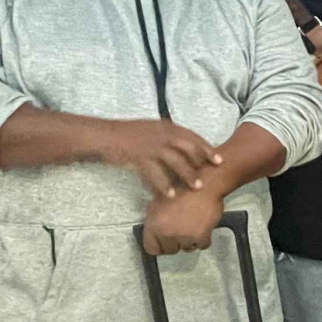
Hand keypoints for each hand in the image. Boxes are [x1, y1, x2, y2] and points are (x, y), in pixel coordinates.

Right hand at [103, 119, 221, 197]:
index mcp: (164, 126)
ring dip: (187, 174)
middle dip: (203, 159)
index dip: (206, 147)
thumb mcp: (150, 129)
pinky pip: (154, 173)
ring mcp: (150, 145)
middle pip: (187, 146)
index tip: (218, 158)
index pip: (191, 135)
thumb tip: (183, 145)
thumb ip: (167, 135)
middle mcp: (160, 133)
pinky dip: (163, 184)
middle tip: (214, 171)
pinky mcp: (138, 156)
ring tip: (196, 187)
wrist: (103, 135)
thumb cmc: (127, 134)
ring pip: (174, 160)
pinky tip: (170, 195)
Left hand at [141, 187, 222, 255]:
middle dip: (174, 243)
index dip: (159, 246)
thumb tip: (155, 232)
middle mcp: (167, 234)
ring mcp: (185, 237)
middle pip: (170, 250)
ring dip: (189, 241)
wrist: (204, 185)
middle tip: (180, 231)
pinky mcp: (201, 237)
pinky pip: (201, 246)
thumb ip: (154, 220)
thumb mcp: (158, 202)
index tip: (164, 242)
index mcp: (154, 225)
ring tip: (192, 226)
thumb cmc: (181, 189)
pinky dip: (202, 239)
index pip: (152, 249)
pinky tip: (202, 228)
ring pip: (186, 249)